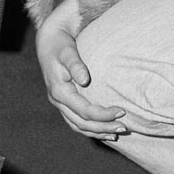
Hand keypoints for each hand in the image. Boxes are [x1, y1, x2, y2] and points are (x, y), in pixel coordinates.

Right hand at [35, 0, 128, 139]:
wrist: (48, 40)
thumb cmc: (60, 44)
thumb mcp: (67, 52)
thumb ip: (75, 65)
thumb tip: (84, 80)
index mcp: (59, 91)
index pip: (84, 111)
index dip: (103, 115)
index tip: (122, 111)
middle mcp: (57, 101)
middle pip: (81, 123)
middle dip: (103, 127)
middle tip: (125, 127)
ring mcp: (59, 103)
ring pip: (78, 125)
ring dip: (97, 131)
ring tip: (116, 133)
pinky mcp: (63, 101)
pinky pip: (75, 121)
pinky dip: (89, 128)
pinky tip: (103, 130)